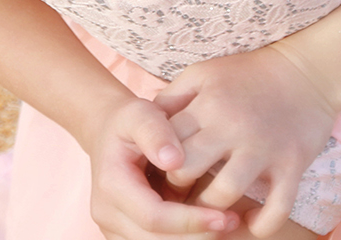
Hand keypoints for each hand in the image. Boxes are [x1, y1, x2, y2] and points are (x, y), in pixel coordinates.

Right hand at [86, 96, 241, 239]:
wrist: (108, 131)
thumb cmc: (129, 121)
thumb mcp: (139, 113)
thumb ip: (155, 132)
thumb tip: (175, 161)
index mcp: (111, 186)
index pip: (154, 216)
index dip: (190, 220)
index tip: (224, 215)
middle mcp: (107, 214)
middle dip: (197, 235)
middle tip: (234, 221)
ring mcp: (114, 228)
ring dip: (193, 239)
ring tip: (227, 224)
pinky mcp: (125, 233)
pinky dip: (184, 237)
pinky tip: (209, 226)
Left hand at [154, 46, 336, 236]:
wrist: (307, 71)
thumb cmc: (248, 74)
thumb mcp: (204, 74)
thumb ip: (173, 98)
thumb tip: (145, 124)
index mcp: (208, 104)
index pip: (166, 144)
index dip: (158, 164)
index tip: (162, 172)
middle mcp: (233, 127)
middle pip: (186, 172)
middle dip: (178, 188)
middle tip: (182, 193)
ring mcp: (264, 148)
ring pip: (223, 196)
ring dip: (211, 211)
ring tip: (210, 209)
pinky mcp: (293, 165)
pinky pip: (275, 210)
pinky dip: (260, 226)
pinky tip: (250, 223)